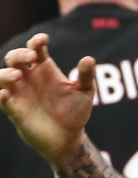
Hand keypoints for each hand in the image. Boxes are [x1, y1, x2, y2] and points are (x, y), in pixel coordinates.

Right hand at [0, 33, 96, 163]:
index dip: (36, 41)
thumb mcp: (84, 93)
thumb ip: (85, 76)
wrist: (68, 138)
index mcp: (44, 70)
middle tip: (31, 57)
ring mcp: (19, 92)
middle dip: (19, 53)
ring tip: (18, 75)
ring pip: (2, 76)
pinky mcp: (14, 109)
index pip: (35, 49)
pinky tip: (4, 94)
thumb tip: (88, 59)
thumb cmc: (75, 112)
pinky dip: (0, 96)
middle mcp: (28, 78)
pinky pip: (1, 100)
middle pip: (14, 58)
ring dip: (6, 73)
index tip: (43, 39)